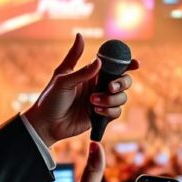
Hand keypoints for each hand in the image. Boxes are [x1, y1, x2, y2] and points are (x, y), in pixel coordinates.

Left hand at [24, 33, 138, 145]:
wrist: (45, 123)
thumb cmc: (50, 98)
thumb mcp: (62, 79)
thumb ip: (82, 69)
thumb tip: (98, 58)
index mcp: (91, 72)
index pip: (113, 64)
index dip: (127, 63)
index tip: (136, 64)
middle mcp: (98, 85)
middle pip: (123, 80)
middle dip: (122, 83)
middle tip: (109, 87)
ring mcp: (101, 100)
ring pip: (121, 97)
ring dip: (110, 99)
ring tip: (92, 102)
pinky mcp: (101, 115)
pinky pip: (116, 112)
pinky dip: (109, 111)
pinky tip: (95, 111)